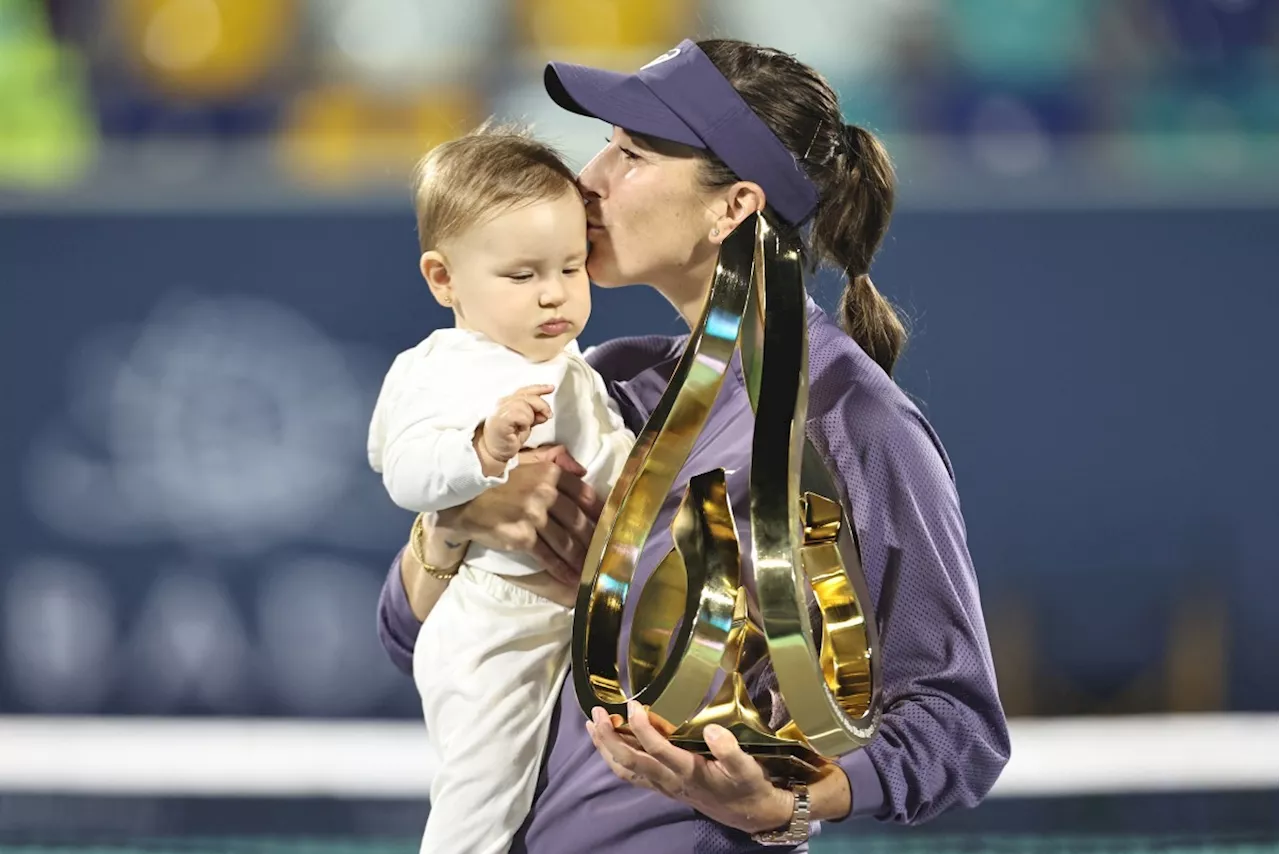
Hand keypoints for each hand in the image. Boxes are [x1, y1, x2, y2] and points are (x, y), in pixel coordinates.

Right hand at [435, 444, 601, 586]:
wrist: (462, 498)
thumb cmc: (494, 478)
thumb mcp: (524, 459)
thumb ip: (554, 460)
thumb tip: (582, 469)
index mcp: (550, 473)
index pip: (585, 495)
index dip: (600, 513)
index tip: (610, 526)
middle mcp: (545, 493)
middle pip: (579, 522)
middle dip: (594, 541)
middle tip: (606, 555)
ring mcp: (534, 516)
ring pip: (566, 541)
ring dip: (580, 558)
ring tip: (592, 570)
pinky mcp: (522, 537)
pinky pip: (547, 555)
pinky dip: (561, 569)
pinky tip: (571, 578)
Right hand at [477, 384, 553, 471]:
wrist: (492, 451)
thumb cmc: (506, 438)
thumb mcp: (525, 425)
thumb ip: (534, 416)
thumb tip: (545, 413)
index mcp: (509, 401)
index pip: (525, 390)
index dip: (539, 388)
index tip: (551, 388)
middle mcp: (504, 403)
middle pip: (527, 395)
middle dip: (541, 405)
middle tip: (547, 415)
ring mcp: (500, 410)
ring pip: (523, 404)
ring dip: (530, 416)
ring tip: (526, 426)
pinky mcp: (500, 420)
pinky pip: (518, 414)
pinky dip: (524, 421)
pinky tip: (521, 428)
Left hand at [585, 701, 794, 834]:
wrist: (749, 813)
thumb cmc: (747, 786)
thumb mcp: (747, 769)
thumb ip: (730, 751)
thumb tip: (712, 729)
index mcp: (689, 772)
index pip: (657, 750)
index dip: (642, 728)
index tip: (633, 705)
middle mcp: (670, 780)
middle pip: (630, 761)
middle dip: (609, 738)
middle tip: (596, 713)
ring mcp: (663, 785)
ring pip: (625, 770)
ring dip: (605, 748)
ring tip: (591, 724)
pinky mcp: (661, 785)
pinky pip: (630, 774)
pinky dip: (613, 757)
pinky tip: (606, 742)